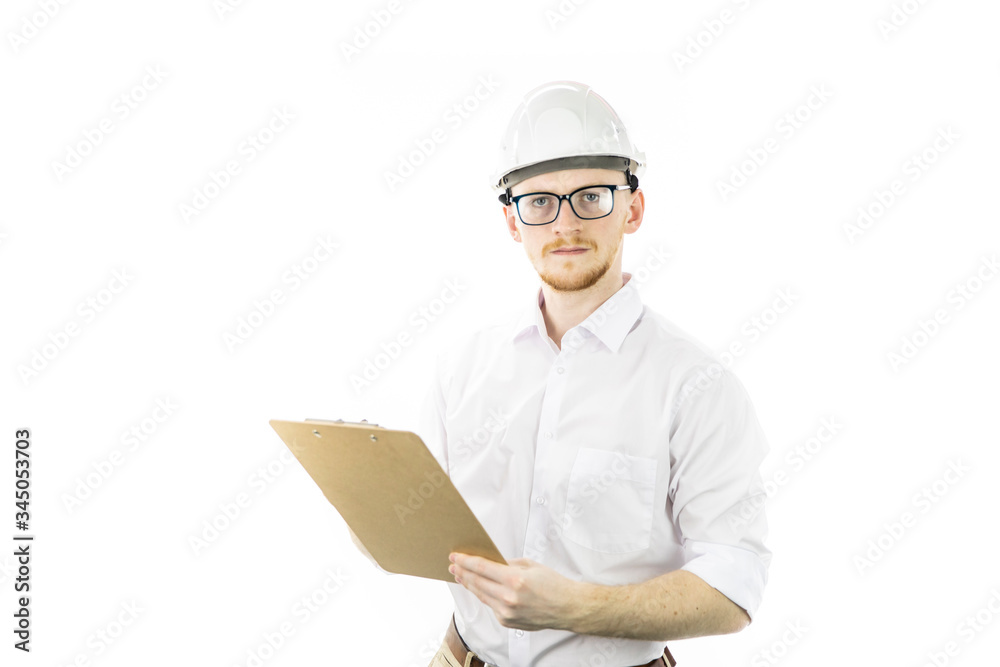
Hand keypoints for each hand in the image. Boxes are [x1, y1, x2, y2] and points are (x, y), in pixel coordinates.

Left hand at [448, 552, 582, 631]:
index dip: (466, 561)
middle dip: (463, 572)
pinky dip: (484, 596)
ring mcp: (507, 612)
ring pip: (481, 595)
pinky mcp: (507, 622)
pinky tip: (478, 588)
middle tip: (453, 565)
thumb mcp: (530, 565)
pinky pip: (491, 606)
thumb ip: (507, 564)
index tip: (455, 556)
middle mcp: (509, 598)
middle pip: (477, 582)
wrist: (567, 608)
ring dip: (469, 585)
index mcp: (515, 580)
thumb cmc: (553, 584)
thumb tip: (489, 562)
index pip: (482, 568)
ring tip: (460, 576)